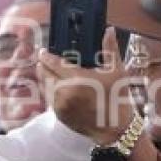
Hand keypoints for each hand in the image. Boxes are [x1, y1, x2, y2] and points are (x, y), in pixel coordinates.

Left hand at [38, 28, 134, 144]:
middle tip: (42, 60)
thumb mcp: (117, 72)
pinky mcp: (60, 115)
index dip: (46, 56)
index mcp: (79, 78)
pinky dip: (48, 91)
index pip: (54, 63)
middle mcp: (66, 92)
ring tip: (45, 72)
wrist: (116, 129)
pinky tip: (53, 87)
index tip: (43, 52)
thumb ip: (110, 49)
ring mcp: (61, 105)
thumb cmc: (118, 99)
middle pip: (44, 74)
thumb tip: (109, 30)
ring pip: (44, 87)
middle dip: (42, 65)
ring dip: (43, 78)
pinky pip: (49, 99)